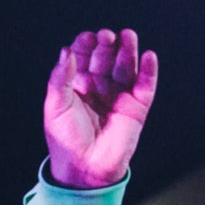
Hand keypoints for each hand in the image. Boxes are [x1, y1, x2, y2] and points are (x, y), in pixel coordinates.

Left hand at [44, 28, 158, 188]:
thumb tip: (66, 51)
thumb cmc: (66, 139)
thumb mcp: (55, 105)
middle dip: (108, 44)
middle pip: (107, 58)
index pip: (84, 57)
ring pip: (127, 67)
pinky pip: (146, 85)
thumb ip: (61, 77)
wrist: (85, 168)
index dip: (86, 45)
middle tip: (108, 36)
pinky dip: (149, 71)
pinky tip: (148, 56)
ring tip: (128, 36)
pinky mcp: (138, 108)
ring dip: (129, 51)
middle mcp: (100, 87)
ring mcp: (120, 96)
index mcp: (78, 85)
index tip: (88, 38)